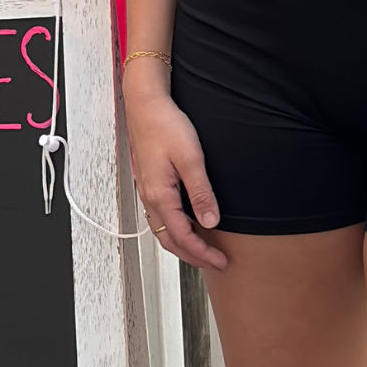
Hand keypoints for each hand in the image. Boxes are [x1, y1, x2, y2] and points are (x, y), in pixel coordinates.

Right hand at [124, 76, 226, 268]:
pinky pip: (159, 217)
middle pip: (169, 240)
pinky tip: (186, 225)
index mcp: (160, 195)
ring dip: (182, 244)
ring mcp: (146, 191)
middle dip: (192, 255)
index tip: (220, 260)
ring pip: (162, 230)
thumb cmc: (165, 125)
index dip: (202, 252)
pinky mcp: (149, 183)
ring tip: (202, 249)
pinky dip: (173, 229)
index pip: (182, 236)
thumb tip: (210, 221)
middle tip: (214, 262)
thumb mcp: (191, 158)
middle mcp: (149, 197)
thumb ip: (201, 193)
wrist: (145, 104)